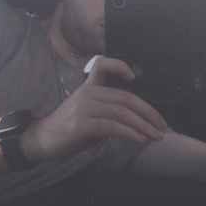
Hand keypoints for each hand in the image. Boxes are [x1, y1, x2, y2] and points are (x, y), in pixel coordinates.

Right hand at [19, 57, 166, 162]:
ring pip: (122, 113)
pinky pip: (112, 127)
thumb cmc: (69, 128)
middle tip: (162, 125)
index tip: (133, 76)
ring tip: (156, 136)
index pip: (102, 65)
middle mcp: (87, 94)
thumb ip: (109, 112)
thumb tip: (137, 121)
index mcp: (88, 87)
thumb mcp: (89, 114)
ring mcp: (84, 108)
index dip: (119, 66)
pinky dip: (129, 133)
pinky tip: (139, 139)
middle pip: (125, 98)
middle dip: (148, 113)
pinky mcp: (82, 125)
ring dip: (144, 126)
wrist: (43, 140)